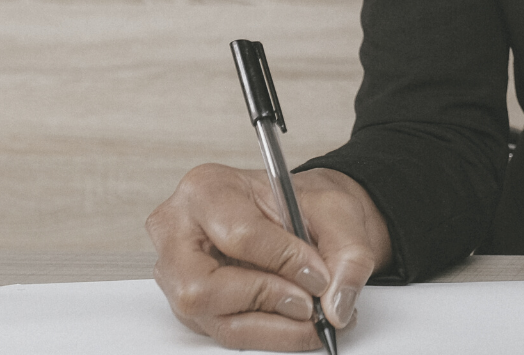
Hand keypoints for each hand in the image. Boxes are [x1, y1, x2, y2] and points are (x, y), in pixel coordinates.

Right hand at [148, 164, 393, 350]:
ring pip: (214, 319)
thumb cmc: (302, 205)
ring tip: (310, 313)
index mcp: (207, 189)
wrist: (296, 215)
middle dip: (266, 299)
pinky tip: (294, 321)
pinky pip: (225, 333)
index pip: (238, 234)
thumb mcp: (338, 213)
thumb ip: (347, 256)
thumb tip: (337, 305)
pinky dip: (268, 333)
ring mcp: (176, 274)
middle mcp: (177, 233)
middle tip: (309, 302)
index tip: (319, 276)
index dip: (284, 261)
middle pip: (203, 288)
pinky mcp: (190, 305)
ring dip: (272, 326)